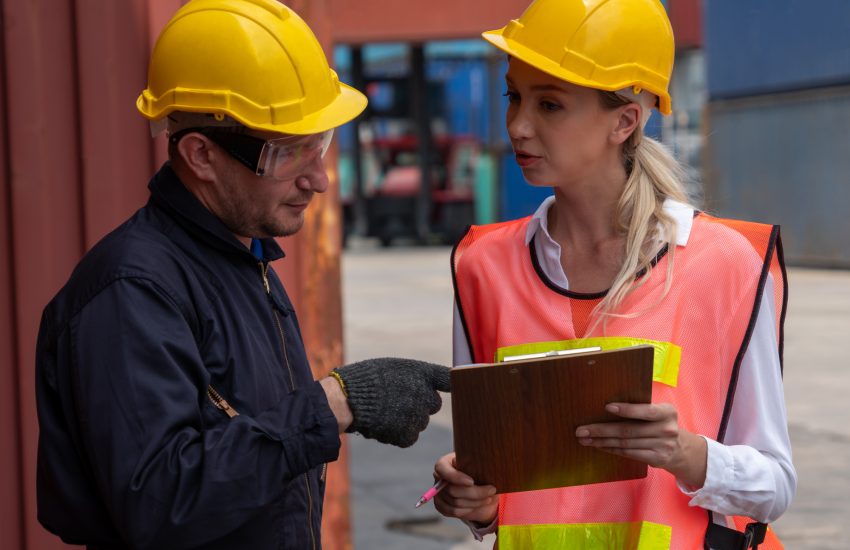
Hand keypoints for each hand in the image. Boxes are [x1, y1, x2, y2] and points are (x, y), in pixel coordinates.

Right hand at [333, 358, 449, 447]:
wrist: (347, 399)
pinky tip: (383, 424)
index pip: (447, 378)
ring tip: (385, 411)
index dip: (451, 383)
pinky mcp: (408, 435)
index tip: (455, 386)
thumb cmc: (365, 380)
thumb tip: (427, 388)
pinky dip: (398, 433)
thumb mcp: (393, 368)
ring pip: (420, 422)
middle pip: (433, 404)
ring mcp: (418, 416)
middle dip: (421, 404)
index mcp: (422, 373)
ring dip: (408, 419)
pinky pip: (409, 436)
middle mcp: (425, 394)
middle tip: (399, 401)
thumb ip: (413, 377)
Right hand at [433, 452, 497, 523]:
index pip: (442, 469)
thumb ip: (475, 462)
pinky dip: (469, 510)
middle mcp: (438, 478)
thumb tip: (482, 462)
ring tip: (489, 497)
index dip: (456, 477)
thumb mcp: (475, 462)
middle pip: (452, 490)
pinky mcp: (441, 506)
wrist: (476, 481)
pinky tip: (479, 504)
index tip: (472, 482)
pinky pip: (454, 512)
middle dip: (475, 493)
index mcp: (443, 464)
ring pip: (456, 503)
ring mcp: (438, 493)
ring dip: (475, 502)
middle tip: (492, 490)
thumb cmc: (475, 467)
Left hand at [575, 402, 707, 487]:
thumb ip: (642, 409)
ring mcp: (663, 446)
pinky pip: (628, 453)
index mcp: (667, 412)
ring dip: (602, 441)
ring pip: (625, 443)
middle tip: (581, 429)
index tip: (607, 407)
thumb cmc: (661, 425)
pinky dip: (611, 449)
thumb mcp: (659, 413)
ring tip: (584, 438)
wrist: (683, 450)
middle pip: (629, 430)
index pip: (646, 411)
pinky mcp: (657, 459)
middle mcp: (667, 429)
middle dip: (602, 429)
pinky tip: (599, 446)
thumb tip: (606, 406)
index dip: (627, 409)